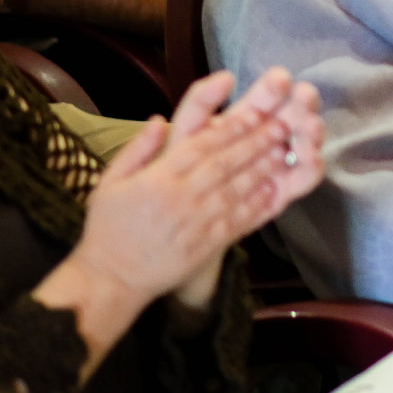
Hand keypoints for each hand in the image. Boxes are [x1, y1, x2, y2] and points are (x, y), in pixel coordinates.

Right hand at [69, 70, 320, 308]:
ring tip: (283, 149)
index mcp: (158, 180)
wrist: (111, 279)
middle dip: (256, 142)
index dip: (230, 128)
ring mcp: (197, 223)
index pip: (201, 146)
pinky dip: (258, 203)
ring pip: (237, 189)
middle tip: (281, 123)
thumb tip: (160, 118)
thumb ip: (137, 149)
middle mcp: (181, 198)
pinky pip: (239, 220)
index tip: (253, 112)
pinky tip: (274, 188)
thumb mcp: (110, 182)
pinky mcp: (208, 245)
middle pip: (225, 163)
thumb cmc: (109, 228)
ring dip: (262, 168)